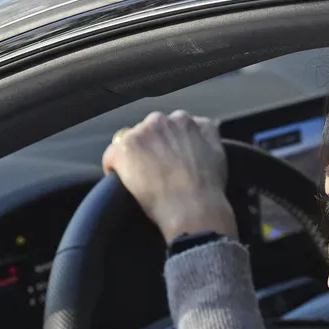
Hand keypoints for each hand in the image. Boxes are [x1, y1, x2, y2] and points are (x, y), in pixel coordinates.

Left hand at [101, 109, 236, 241]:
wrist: (193, 207)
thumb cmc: (208, 186)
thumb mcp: (218, 151)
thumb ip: (208, 133)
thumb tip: (200, 127)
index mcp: (183, 120)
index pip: (166, 126)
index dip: (165, 144)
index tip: (167, 159)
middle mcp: (161, 120)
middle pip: (146, 131)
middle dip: (150, 147)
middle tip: (155, 171)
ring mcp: (141, 133)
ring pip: (128, 141)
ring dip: (133, 157)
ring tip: (140, 179)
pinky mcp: (124, 149)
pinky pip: (111, 156)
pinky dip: (114, 168)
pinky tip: (122, 182)